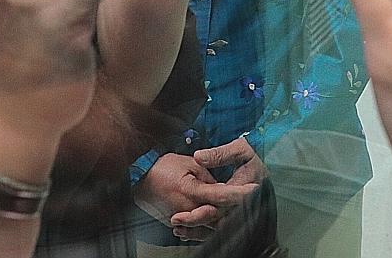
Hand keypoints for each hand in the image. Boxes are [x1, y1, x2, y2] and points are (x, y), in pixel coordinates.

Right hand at [134, 153, 257, 241]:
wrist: (138, 176)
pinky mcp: (176, 220)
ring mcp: (182, 216)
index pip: (222, 194)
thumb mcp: (188, 163)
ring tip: (239, 214)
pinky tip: (217, 222)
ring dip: (223, 219)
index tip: (253, 189)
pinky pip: (196, 228)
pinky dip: (206, 226)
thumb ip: (208, 174)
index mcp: (193, 191)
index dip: (239, 193)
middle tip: (251, 204)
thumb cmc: (162, 167)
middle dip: (235, 210)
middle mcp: (189, 208)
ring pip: (208, 224)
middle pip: (218, 215)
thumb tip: (220, 184)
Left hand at [173, 138, 266, 240]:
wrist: (262, 172)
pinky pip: (218, 231)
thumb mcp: (239, 150)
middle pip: (217, 218)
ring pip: (216, 228)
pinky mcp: (235, 221)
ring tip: (178, 228)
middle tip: (175, 219)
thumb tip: (199, 157)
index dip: (200, 210)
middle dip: (194, 220)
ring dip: (196, 230)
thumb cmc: (251, 159)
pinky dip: (201, 233)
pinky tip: (187, 232)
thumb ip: (219, 154)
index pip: (220, 202)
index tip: (181, 212)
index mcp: (245, 188)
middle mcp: (243, 205)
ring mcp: (239, 215)